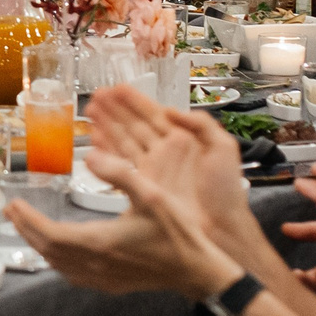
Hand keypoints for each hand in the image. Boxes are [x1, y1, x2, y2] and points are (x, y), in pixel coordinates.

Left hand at [10, 144, 237, 299]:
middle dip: (27, 230)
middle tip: (13, 212)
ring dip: (40, 245)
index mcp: (100, 242)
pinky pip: (72, 275)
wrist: (197, 270)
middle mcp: (95, 264)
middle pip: (48, 250)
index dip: (28, 220)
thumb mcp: (151, 194)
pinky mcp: (110, 285)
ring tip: (29, 227)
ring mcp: (101, 278)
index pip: (50, 233)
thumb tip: (90, 154)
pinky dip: (57, 261)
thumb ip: (119, 173)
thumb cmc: (177, 233)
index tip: (14, 206)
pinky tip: (58, 252)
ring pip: (58, 265)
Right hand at [83, 83, 252, 247]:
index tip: (118, 88)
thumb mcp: (224, 148)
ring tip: (90, 111)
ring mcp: (152, 168)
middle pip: (134, 125)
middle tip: (96, 95)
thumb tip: (171, 110)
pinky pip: (121, 163)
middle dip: (114, 109)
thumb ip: (201, 123)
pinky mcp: (144, 185)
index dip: (135, 101)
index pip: (154, 114)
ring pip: (124, 141)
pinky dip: (107, 151)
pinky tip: (96, 140)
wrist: (221, 227)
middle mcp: (165, 151)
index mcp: (184, 139)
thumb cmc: (225, 191)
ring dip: (106, 126)